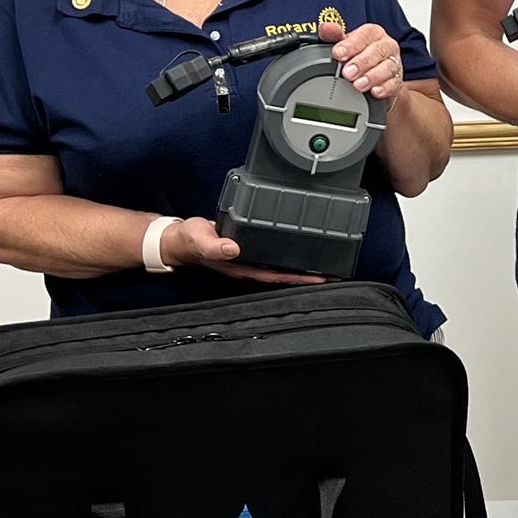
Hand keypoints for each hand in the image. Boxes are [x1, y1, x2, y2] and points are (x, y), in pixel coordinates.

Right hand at [163, 217, 329, 285]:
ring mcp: (250, 259)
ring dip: (302, 267)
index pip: (276, 276)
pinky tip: (302, 251)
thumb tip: (233, 249)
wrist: (181, 238)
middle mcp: (249, 265)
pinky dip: (290, 255)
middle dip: (309, 276)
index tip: (320, 279)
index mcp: (241, 267)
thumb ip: (214, 246)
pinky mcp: (249, 249)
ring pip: (281, 267)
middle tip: (335, 274)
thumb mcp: (199, 239)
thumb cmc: (189, 240)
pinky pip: (274, 256)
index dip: (298, 278)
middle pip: (284, 275)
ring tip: (327, 266)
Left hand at [320, 19, 404, 104]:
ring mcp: (394, 63)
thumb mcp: (344, 45)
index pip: (365, 34)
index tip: (338, 53)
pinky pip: (395, 83)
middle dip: (362, 62)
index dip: (352, 44)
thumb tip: (325, 27)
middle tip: (347, 72)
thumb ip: (333, 36)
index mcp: (373, 33)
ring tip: (358, 84)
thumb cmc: (358, 58)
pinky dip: (386, 88)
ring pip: (388, 67)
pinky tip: (375, 91)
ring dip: (373, 76)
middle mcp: (386, 46)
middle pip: (378, 50)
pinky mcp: (397, 81)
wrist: (374, 79)